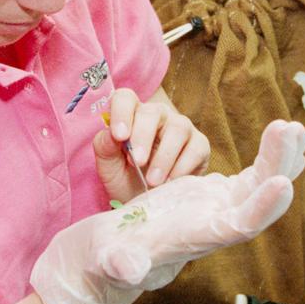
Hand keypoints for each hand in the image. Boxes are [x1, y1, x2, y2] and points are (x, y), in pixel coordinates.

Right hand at [32, 120, 304, 303]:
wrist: (107, 258)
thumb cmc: (105, 260)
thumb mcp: (107, 260)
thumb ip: (119, 264)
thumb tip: (127, 267)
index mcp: (196, 239)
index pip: (239, 227)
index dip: (262, 208)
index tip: (283, 183)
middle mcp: (217, 226)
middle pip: (258, 198)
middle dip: (279, 165)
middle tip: (290, 131)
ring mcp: (220, 210)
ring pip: (261, 183)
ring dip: (280, 156)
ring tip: (294, 127)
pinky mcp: (216, 197)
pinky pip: (252, 177)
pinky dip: (268, 157)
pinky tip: (284, 137)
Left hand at [93, 88, 209, 201]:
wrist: (149, 204)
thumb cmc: (126, 178)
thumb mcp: (108, 166)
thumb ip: (105, 146)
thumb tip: (111, 134)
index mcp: (132, 114)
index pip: (125, 99)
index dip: (121, 112)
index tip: (119, 136)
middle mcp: (158, 116)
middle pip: (152, 112)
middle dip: (143, 136)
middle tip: (137, 162)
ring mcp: (181, 128)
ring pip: (178, 128)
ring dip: (164, 156)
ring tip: (153, 181)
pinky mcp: (199, 145)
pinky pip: (195, 148)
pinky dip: (182, 167)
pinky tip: (170, 182)